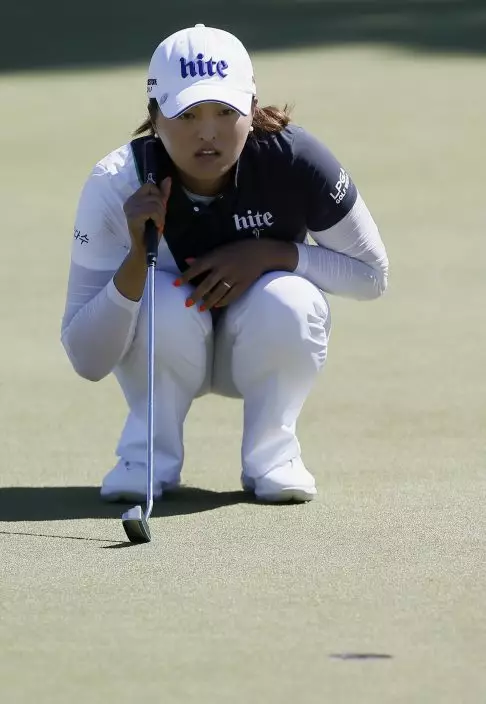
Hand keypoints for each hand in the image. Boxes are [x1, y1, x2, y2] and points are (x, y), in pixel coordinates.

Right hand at [123, 177, 170, 255]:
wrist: (145, 249)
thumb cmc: (151, 231)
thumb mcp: (159, 210)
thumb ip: (162, 194)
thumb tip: (168, 178)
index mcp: (134, 198)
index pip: (149, 185)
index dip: (158, 196)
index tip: (159, 209)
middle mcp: (130, 201)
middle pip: (153, 192)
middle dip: (161, 207)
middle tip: (158, 219)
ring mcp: (130, 208)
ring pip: (154, 202)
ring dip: (161, 215)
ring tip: (157, 223)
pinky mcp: (133, 216)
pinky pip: (152, 210)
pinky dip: (158, 218)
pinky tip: (155, 225)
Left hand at [174, 239, 297, 310]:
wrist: (261, 252)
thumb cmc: (238, 249)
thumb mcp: (220, 249)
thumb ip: (204, 257)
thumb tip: (186, 260)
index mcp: (216, 257)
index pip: (197, 268)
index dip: (185, 276)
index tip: (175, 284)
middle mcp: (223, 268)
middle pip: (206, 284)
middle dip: (196, 294)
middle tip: (187, 303)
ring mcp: (234, 277)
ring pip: (218, 293)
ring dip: (208, 302)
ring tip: (201, 309)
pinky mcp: (243, 284)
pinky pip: (231, 296)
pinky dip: (223, 302)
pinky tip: (217, 305)